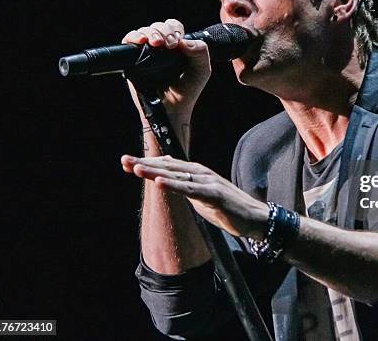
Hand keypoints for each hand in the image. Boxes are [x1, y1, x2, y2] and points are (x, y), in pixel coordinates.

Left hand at [121, 154, 268, 238]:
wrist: (254, 218)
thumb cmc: (227, 208)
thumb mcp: (201, 196)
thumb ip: (186, 187)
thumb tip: (169, 182)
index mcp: (196, 173)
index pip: (167, 165)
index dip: (148, 163)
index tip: (126, 163)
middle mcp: (201, 173)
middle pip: (168, 166)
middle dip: (145, 163)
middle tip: (123, 160)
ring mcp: (208, 182)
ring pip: (177, 175)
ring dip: (155, 172)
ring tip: (136, 168)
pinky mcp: (214, 195)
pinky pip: (191, 190)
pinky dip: (174, 185)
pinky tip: (159, 182)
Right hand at [122, 19, 210, 122]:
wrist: (172, 109)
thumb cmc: (187, 90)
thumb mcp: (201, 70)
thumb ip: (200, 53)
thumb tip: (184, 41)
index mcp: (177, 46)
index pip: (173, 26)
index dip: (174, 29)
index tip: (177, 42)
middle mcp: (161, 47)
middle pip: (158, 26)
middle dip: (163, 31)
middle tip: (169, 44)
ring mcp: (146, 53)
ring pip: (144, 31)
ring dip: (150, 32)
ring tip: (156, 43)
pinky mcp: (132, 61)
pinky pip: (128, 42)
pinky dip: (133, 37)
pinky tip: (141, 41)